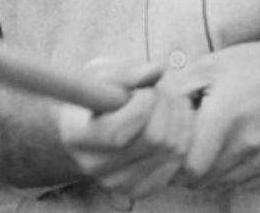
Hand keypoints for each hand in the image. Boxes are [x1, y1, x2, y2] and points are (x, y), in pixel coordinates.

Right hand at [54, 58, 191, 199]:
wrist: (96, 123)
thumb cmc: (99, 94)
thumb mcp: (104, 74)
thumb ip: (128, 72)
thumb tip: (156, 70)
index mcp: (75, 135)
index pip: (118, 131)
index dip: (143, 105)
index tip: (145, 89)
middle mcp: (92, 165)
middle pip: (153, 140)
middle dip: (165, 106)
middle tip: (160, 92)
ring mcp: (116, 182)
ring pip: (171, 149)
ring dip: (178, 119)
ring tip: (167, 103)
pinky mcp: (139, 190)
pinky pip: (178, 163)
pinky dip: (183, 139)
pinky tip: (173, 123)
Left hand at [176, 36, 259, 191]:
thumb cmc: (256, 64)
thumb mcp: (209, 66)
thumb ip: (174, 91)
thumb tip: (145, 109)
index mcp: (224, 118)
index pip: (186, 167)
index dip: (170, 162)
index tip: (165, 149)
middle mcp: (247, 144)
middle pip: (201, 180)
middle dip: (184, 169)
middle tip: (178, 150)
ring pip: (221, 185)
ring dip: (207, 174)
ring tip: (203, 149)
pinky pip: (244, 185)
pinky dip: (229, 176)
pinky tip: (226, 153)